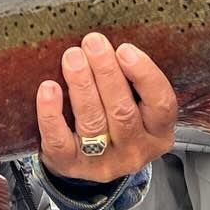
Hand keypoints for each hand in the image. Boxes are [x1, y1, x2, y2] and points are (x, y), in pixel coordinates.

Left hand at [36, 32, 176, 181]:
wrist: (86, 159)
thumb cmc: (114, 119)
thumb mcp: (136, 104)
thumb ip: (131, 81)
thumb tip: (109, 44)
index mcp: (158, 133)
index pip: (161, 104)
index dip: (144, 75)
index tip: (125, 49)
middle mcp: (135, 151)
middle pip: (122, 111)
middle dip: (107, 73)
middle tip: (93, 43)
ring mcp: (103, 161)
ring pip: (93, 122)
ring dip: (82, 85)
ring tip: (73, 57)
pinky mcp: (71, 165)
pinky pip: (60, 139)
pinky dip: (52, 113)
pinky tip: (49, 88)